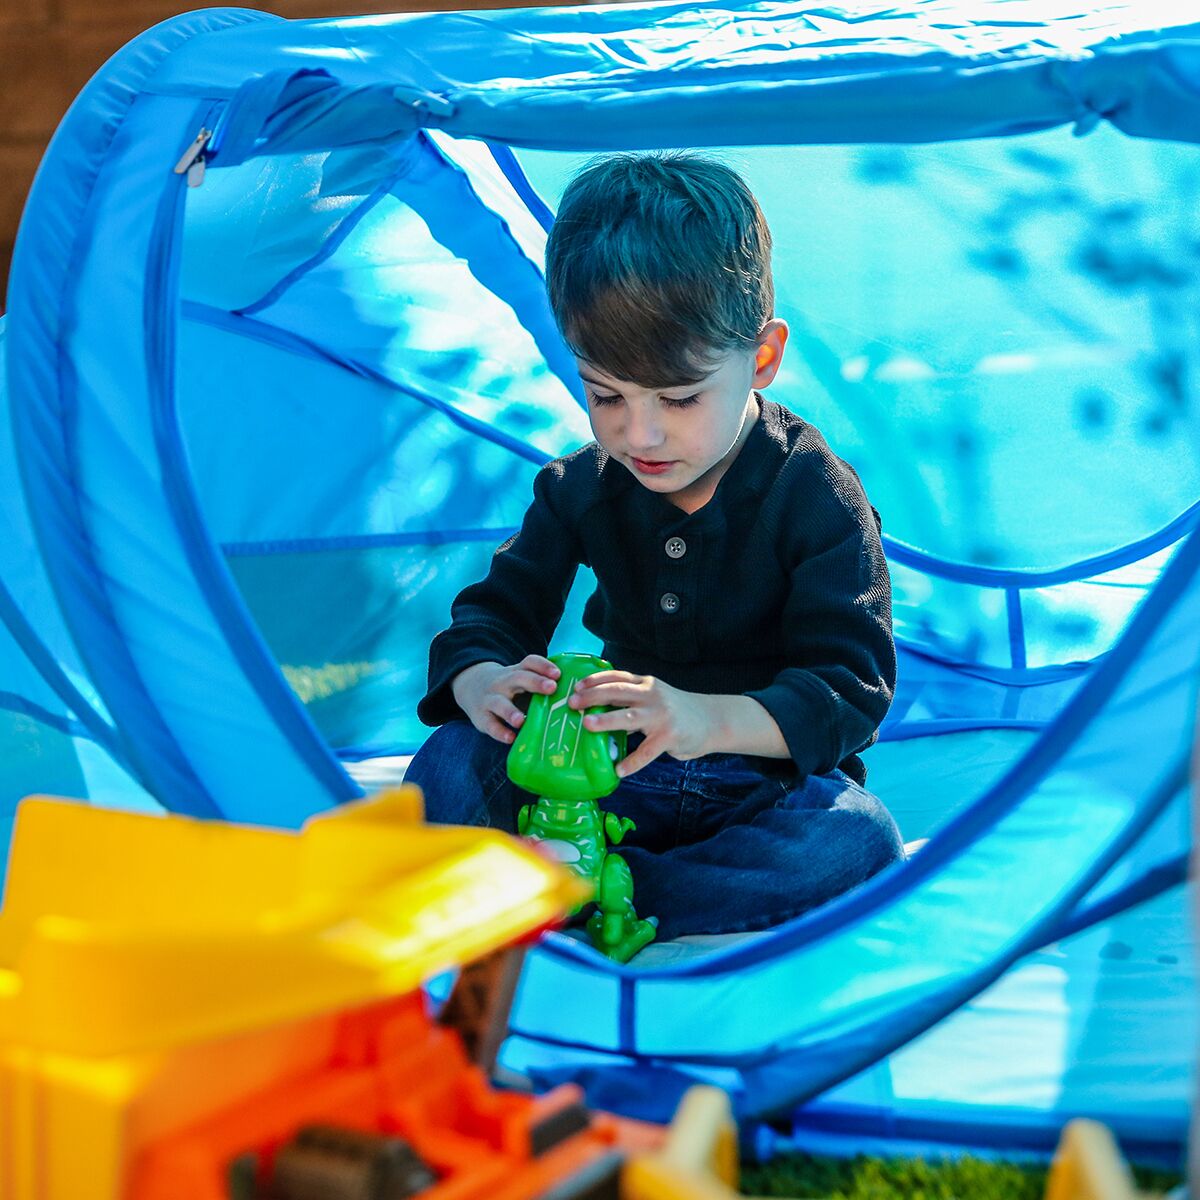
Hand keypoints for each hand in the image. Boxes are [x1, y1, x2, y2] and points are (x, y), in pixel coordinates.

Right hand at [451, 655, 560, 744]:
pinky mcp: (481, 717)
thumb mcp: (520, 679)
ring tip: (521, 720)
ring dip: (510, 712)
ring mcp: (490, 699)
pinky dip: (499, 732)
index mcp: (516, 672)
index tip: (558, 674)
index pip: (530, 662)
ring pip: (499, 703)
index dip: (544, 666)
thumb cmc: (509, 687)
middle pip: (518, 678)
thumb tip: (577, 699)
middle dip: (535, 682)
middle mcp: (503, 682)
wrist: (470, 686)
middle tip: (552, 688)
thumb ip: (541, 686)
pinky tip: (510, 738)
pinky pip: (489, 724)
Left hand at [568, 671, 714, 776]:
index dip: (594, 680)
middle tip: (573, 704)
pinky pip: (647, 752)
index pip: (616, 677)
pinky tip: (619, 770)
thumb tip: (597, 709)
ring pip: (629, 717)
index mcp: (646, 684)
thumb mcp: (654, 697)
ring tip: (588, 725)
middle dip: (593, 696)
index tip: (576, 686)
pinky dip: (632, 762)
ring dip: (606, 720)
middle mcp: (652, 695)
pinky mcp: (670, 736)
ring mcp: (662, 716)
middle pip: (618, 692)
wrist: (712, 720)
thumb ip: (631, 700)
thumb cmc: (676, 710)